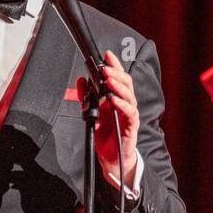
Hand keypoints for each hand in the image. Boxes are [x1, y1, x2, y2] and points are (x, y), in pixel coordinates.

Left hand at [76, 50, 139, 190]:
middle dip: (116, 73)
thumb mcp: (92, 112)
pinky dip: (121, 104)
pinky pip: (129, 113)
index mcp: (118, 99)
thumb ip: (86, 97)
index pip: (118, 78)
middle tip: (105, 67)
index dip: (114, 65)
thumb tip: (81, 80)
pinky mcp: (131, 126)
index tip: (107, 54)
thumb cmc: (106, 134)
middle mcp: (126, 104)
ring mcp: (130, 114)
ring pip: (129, 95)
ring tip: (108, 79)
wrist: (111, 157)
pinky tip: (114, 100)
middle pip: (126, 83)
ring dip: (118, 86)